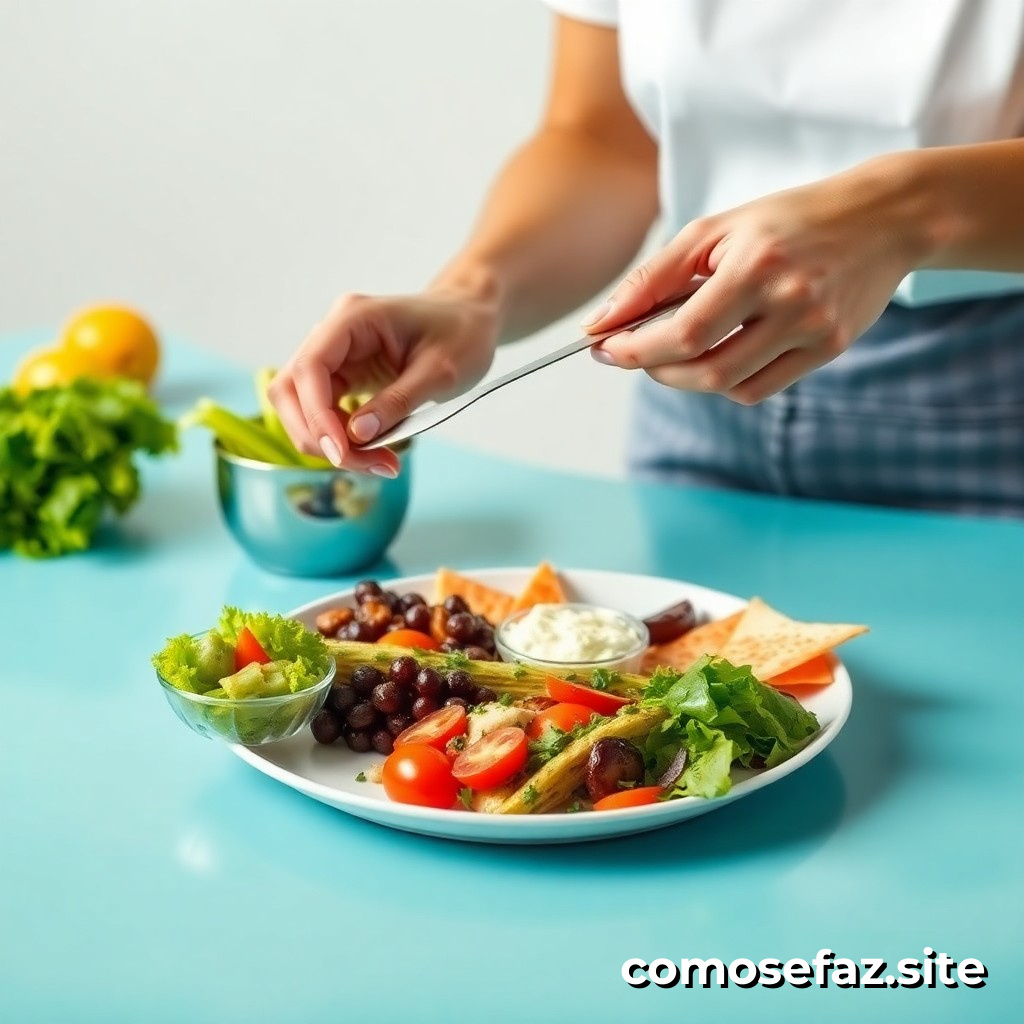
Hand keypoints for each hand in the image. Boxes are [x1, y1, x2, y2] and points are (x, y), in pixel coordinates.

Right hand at [269, 287, 497, 474]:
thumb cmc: (461, 334)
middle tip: (366, 464)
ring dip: (328, 442)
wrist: (470, 319)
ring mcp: (335, 355)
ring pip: (300, 406)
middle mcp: (334, 333)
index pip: (310, 367)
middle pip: (290, 389)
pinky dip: (342, 439)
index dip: (317, 415)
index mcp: (354, 318)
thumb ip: (398, 401)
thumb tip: (358, 434)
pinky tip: (375, 452)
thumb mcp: (441, 371)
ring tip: (379, 463)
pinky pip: (323, 412)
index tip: (341, 451)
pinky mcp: (342, 376)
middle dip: (318, 435)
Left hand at [584, 159, 923, 402]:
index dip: (636, 350)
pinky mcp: (830, 349)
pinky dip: (726, 380)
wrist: (882, 218)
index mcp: (757, 265)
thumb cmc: (787, 221)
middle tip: (631, 351)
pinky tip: (717, 353)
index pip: (684, 332)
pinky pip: (760, 388)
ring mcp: (816, 331)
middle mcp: (791, 302)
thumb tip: (600, 323)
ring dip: (687, 377)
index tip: (602, 348)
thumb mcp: (714, 231)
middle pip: (706, 369)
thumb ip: (653, 278)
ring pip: (732, 385)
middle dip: (656, 368)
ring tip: (673, 350)